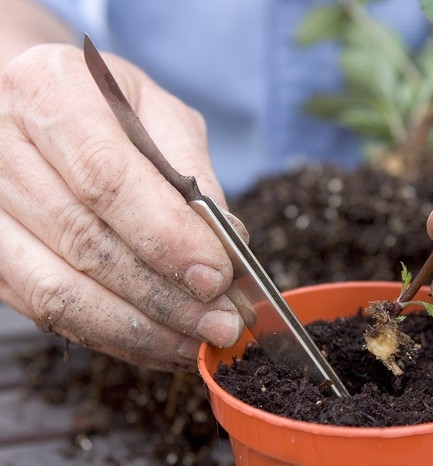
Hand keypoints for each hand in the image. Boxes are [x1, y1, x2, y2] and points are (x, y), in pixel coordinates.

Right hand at [0, 44, 245, 370]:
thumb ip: (191, 174)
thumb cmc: (107, 105)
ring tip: (196, 341)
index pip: (105, 178)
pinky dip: (109, 335)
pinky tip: (157, 342)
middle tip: (221, 322)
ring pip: (57, 290)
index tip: (216, 276)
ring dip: (137, 328)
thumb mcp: (159, 113)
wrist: (40, 107)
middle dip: (162, 296)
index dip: (165, 237)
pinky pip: (45, 310)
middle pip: (82, 241)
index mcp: (48, 90)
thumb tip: (227, 247)